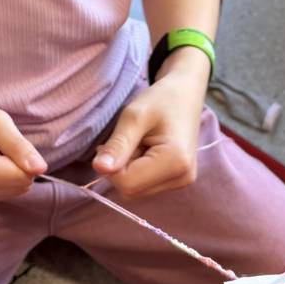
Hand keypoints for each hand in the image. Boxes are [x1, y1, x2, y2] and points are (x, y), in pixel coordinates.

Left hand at [91, 55, 207, 199]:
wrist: (186, 92)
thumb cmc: (161, 99)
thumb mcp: (134, 116)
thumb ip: (117, 145)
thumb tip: (98, 169)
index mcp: (175, 162)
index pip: (127, 184)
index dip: (112, 166)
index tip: (116, 141)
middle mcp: (182, 178)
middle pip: (131, 190)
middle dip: (121, 168)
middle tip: (130, 139)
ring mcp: (181, 182)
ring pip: (136, 190)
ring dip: (128, 169)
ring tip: (140, 142)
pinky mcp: (177, 181)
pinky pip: (145, 185)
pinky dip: (137, 170)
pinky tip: (146, 150)